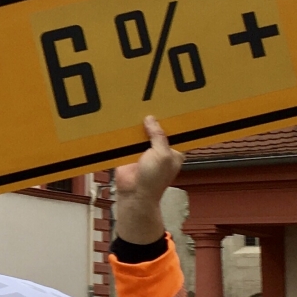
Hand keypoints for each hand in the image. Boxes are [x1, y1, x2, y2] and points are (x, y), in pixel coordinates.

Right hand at [113, 116, 182, 244]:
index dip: (170, 121)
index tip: (167, 106)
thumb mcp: (162, 155)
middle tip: (149, 102)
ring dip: (137, 126)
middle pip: (155, 130)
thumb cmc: (153, 180)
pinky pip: (127, 140)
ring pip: (141, 133)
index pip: (173, 132)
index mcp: (172, 152)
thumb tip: (151, 119)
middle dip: (152, 121)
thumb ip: (158, 136)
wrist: (134, 194)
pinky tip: (123, 121)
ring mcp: (143, 151)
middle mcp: (158, 150)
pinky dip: (125, 133)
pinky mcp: (128, 153)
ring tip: (135, 108)